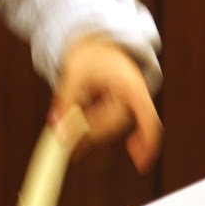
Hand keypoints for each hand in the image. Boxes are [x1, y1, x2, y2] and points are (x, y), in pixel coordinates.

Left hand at [52, 36, 161, 172]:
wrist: (97, 44)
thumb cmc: (91, 54)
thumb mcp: (75, 73)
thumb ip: (66, 100)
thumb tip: (57, 127)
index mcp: (132, 86)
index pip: (147, 117)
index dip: (147, 141)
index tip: (140, 162)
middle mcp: (135, 97)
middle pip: (115, 125)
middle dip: (91, 132)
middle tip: (64, 140)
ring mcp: (128, 104)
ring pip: (109, 128)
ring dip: (89, 135)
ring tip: (69, 145)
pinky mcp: (117, 110)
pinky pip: (107, 127)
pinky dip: (91, 135)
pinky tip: (78, 148)